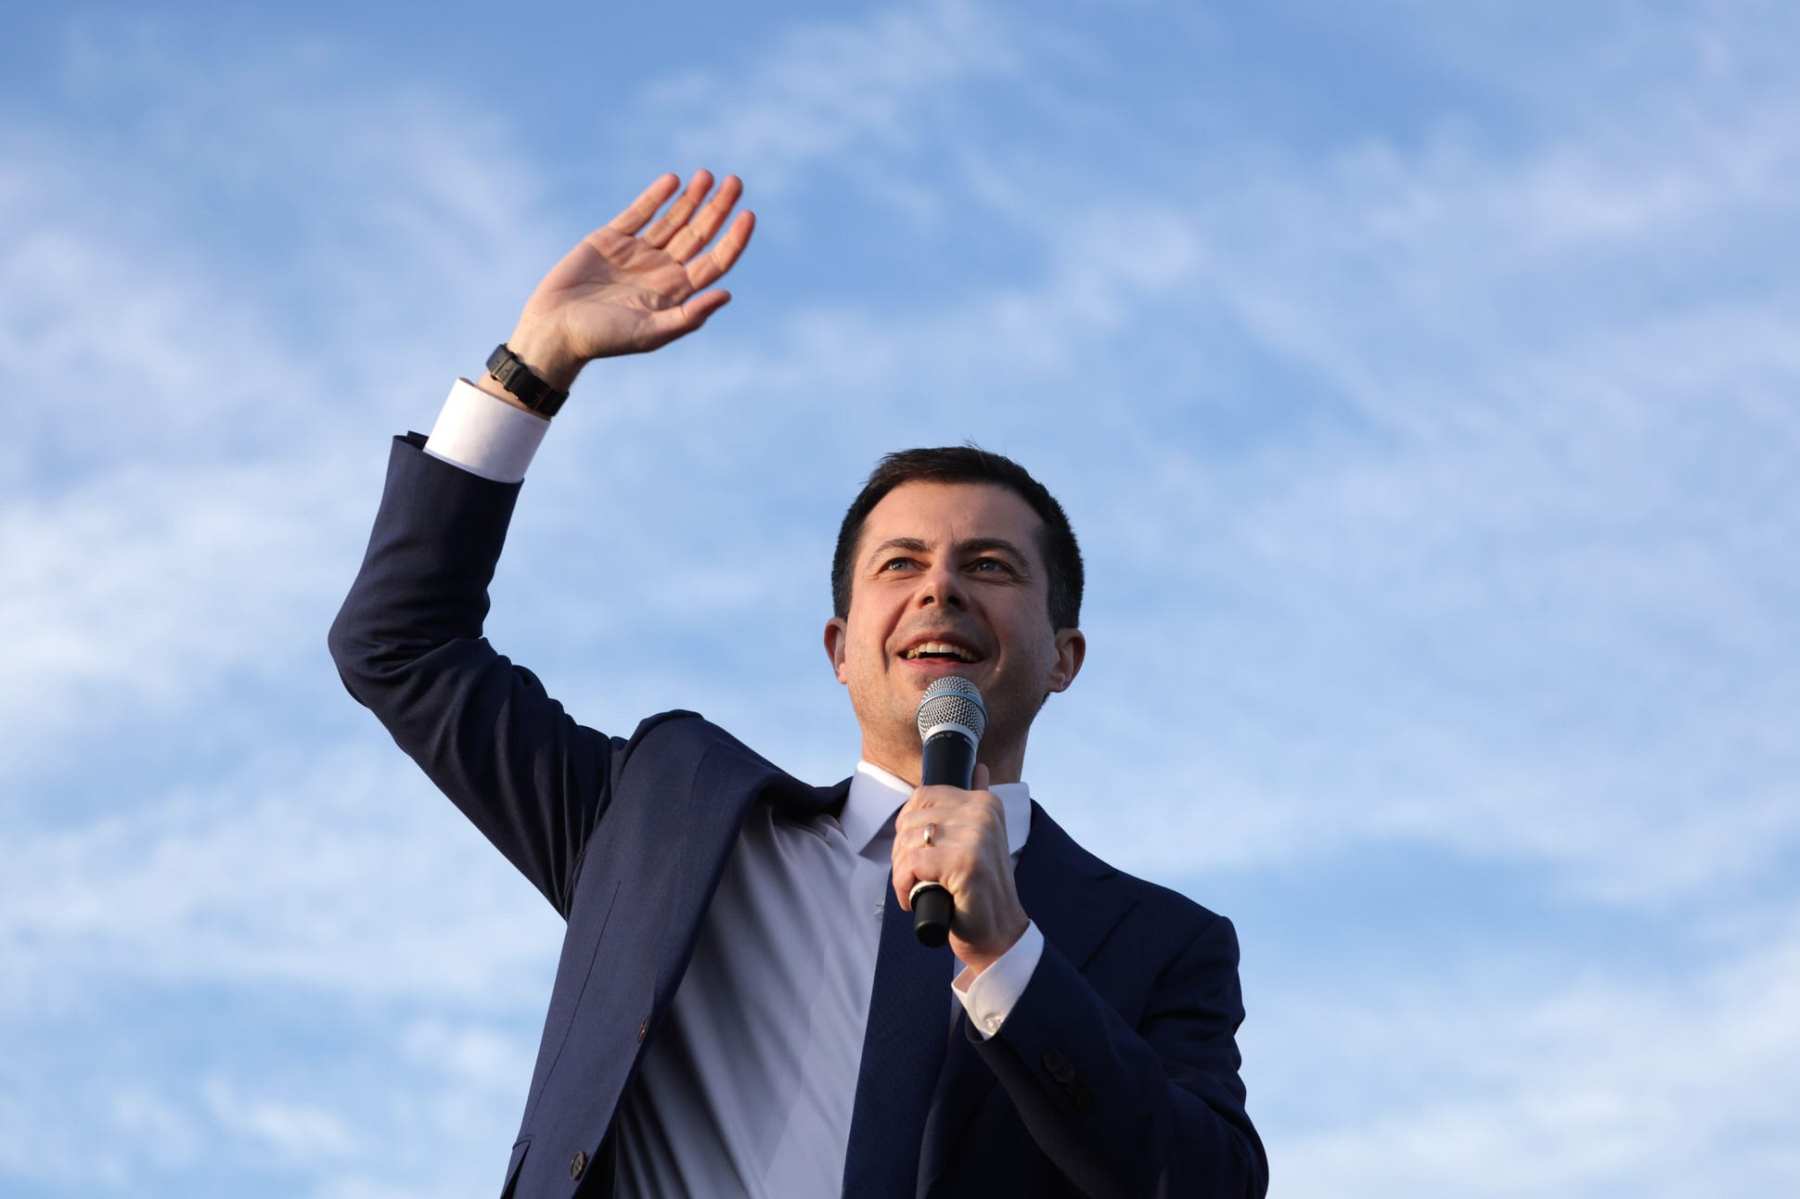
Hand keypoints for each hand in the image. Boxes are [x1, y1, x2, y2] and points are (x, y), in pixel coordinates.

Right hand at [502, 171, 754, 390]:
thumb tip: (727, 294)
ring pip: (672, 219)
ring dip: (691, 198)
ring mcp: (637, 252)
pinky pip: (638, 213)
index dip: (733, 239)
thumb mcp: (651, 333)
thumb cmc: (604, 339)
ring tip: (707, 175)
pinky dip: (654, 197)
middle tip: (735, 182)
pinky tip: (672, 181)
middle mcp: (661, 270)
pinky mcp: (610, 239)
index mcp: (676, 293)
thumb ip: (689, 316)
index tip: (747, 215)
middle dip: (717, 208)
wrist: (555, 329)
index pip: (714, 261)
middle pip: (698, 234)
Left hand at [891, 764, 1030, 975]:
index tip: (919, 850)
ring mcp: (975, 837)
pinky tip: (916, 897)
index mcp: (985, 803)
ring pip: (907, 841)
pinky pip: (910, 864)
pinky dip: (903, 885)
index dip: (909, 825)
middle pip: (910, 819)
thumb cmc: (981, 889)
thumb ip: (979, 800)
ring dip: (903, 871)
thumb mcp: (984, 838)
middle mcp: (982, 813)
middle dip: (903, 851)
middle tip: (917, 875)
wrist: (998, 934)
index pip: (923, 795)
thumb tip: (979, 768)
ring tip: (920, 886)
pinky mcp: (964, 863)